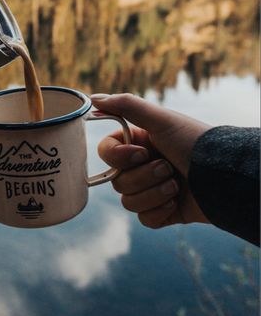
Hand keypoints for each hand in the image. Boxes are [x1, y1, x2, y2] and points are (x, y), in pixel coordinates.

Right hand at [91, 93, 210, 228]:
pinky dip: (160, 211)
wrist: (223, 178)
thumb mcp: (161, 119)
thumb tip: (92, 98)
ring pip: (128, 201)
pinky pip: (144, 218)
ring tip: (176, 185)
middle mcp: (142, 166)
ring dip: (154, 193)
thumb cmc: (194, 143)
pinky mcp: (162, 212)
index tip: (140, 153)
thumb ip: (126, 105)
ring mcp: (152, 190)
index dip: (118, 156)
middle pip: (116, 180)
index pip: (107, 152)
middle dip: (143, 176)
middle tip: (167, 167)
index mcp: (138, 143)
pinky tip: (176, 202)